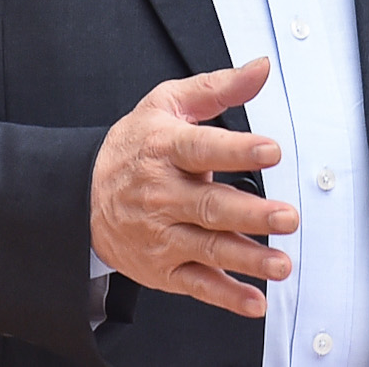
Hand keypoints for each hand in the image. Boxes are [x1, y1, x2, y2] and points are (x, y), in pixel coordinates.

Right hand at [90, 58, 297, 316]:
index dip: (237, 150)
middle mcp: (163, 195)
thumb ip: (218, 87)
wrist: (82, 195)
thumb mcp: (168, 104)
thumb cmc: (136, 146)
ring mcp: (162, 235)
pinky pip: (197, 284)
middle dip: (251, 215)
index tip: (271, 150)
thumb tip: (260, 67)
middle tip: (287, 217)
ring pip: (208, 248)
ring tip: (280, 263)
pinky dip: (226, 296)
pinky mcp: (163, 267)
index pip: (202, 149)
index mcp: (165, 149)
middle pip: (210, 206)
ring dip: (247, 258)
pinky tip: (254, 300)